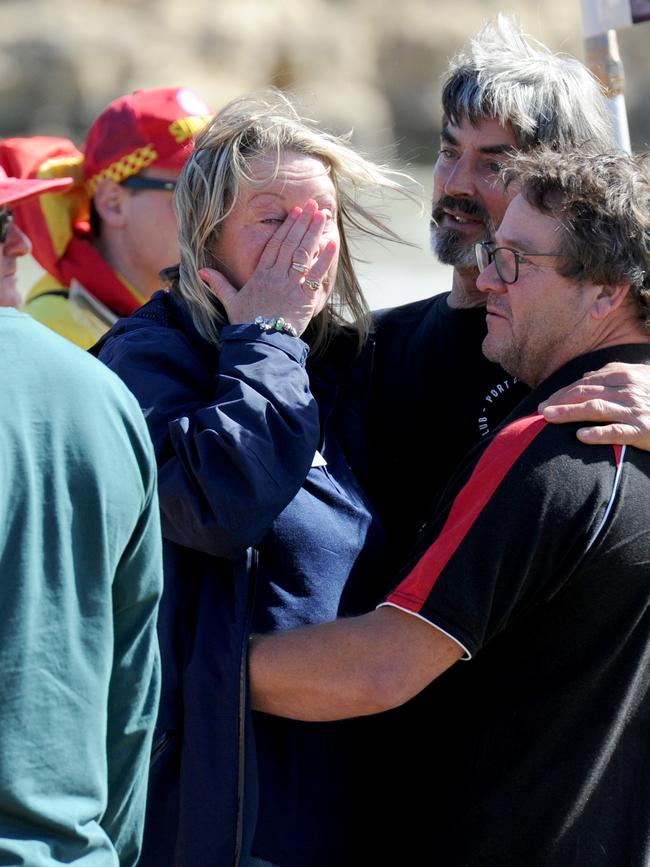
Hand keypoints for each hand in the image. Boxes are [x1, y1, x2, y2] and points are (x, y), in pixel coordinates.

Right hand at [199, 200, 335, 336]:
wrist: (260, 343)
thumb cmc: (246, 324)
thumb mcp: (230, 302)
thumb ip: (218, 284)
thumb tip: (201, 272)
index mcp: (261, 275)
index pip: (276, 245)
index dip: (287, 227)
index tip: (296, 212)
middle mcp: (277, 276)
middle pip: (291, 244)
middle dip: (303, 223)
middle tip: (314, 205)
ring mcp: (291, 285)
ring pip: (304, 254)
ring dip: (314, 233)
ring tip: (323, 216)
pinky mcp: (304, 298)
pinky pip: (316, 274)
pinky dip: (325, 257)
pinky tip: (332, 242)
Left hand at [539, 362, 649, 450]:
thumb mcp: (640, 377)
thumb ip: (613, 374)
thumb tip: (585, 377)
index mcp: (625, 376)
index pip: (586, 382)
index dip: (563, 392)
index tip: (546, 401)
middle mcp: (628, 390)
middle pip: (586, 393)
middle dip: (559, 401)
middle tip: (539, 411)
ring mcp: (636, 410)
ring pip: (595, 409)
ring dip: (568, 413)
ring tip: (548, 418)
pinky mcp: (644, 431)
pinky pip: (618, 431)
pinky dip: (598, 433)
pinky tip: (581, 436)